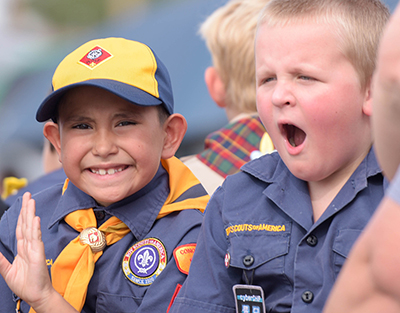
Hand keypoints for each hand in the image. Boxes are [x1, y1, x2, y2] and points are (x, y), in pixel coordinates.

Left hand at [0, 192, 56, 309]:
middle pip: (27, 224)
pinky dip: (35, 228)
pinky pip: (36, 239)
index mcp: (23, 249)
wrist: (36, 295)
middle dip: (27, 209)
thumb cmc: (26, 285)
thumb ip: (0, 260)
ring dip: (30, 214)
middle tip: (28, 195)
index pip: (21, 229)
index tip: (23, 204)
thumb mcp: (7, 271)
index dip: (21, 216)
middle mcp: (29, 246)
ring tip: (31, 201)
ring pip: (31, 228)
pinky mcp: (38, 254)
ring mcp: (35, 249)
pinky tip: (34, 219)